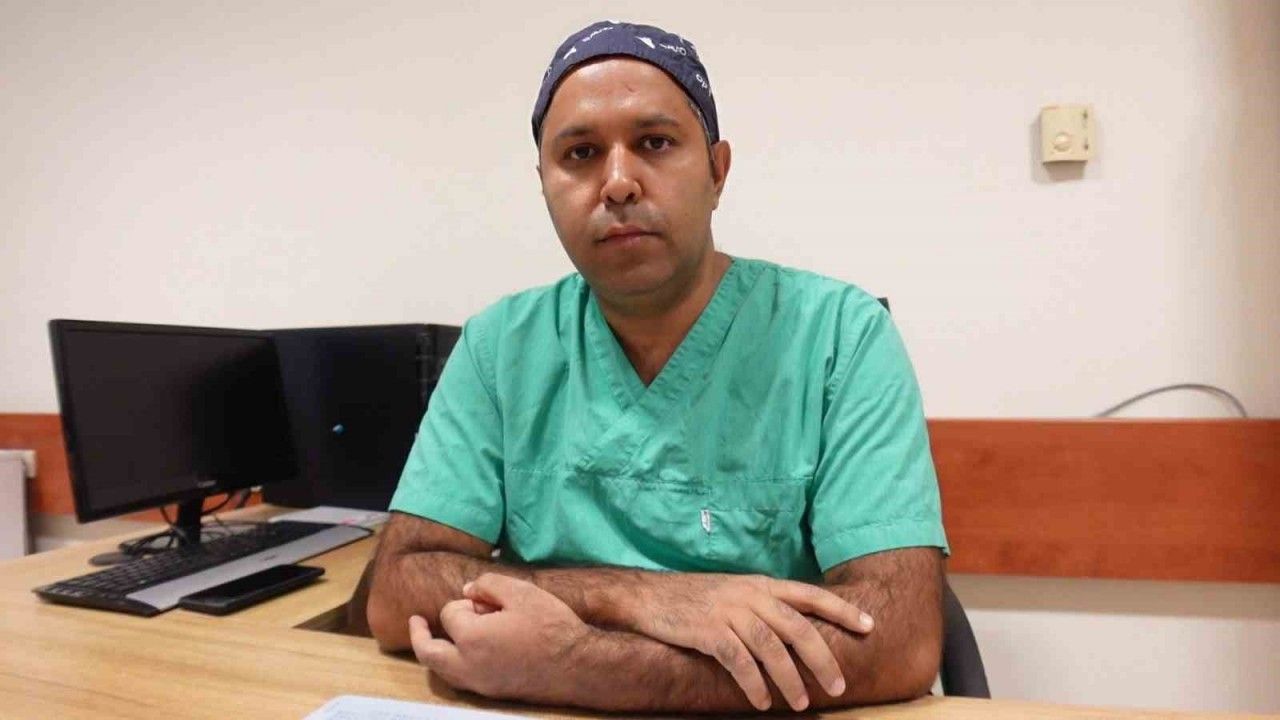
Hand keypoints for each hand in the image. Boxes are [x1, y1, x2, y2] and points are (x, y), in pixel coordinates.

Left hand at [409, 574, 589, 702]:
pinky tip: (465, 652)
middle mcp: (468, 665)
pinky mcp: (491, 692)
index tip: (483, 598)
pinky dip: (452, 665)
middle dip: (420, 635)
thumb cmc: (552, 626)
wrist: (577, 666)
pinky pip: (459, 680)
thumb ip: (489, 585)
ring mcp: (479, 683)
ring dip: (435, 652)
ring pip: (442, 671)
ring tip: (435, 638)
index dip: (465, 601)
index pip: (451, 614)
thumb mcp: (522, 592)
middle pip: (429, 653)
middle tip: (416, 622)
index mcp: (472, 638)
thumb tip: (469, 590)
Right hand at [630, 573, 872, 710]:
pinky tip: (760, 701)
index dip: (841, 610)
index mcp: (760, 584)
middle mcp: (749, 595)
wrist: (647, 596)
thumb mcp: (733, 592)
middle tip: (838, 686)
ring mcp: (728, 612)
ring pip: (771, 647)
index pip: (810, 595)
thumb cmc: (692, 599)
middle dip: (822, 658)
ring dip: (789, 679)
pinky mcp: (707, 631)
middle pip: (797, 627)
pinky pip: (738, 661)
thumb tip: (793, 633)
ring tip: (800, 703)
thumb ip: (762, 607)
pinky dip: (753, 684)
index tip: (869, 626)